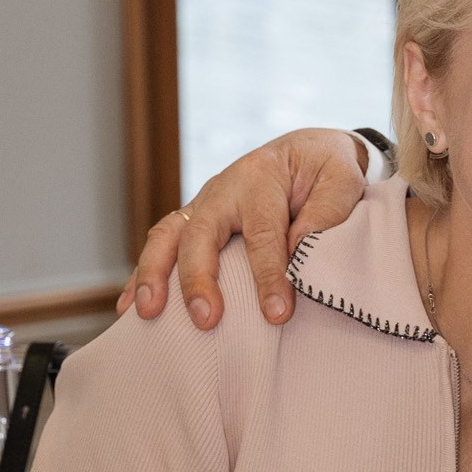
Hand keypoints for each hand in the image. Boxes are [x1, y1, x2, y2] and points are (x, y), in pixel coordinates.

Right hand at [118, 128, 373, 330]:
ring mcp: (203, 206)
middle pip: (200, 233)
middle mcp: (223, 190)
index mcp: (261, 178)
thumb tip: (299, 249)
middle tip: (206, 319)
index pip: (262, 232)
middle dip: (198, 278)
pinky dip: (141, 277)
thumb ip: (327, 211)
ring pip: (166, 237)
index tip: (277, 313)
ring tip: (147, 314)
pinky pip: (161, 247)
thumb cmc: (326, 170)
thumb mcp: (342, 178)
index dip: (268, 274)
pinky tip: (128, 310)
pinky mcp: (194, 222)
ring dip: (154, 275)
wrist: (309, 152)